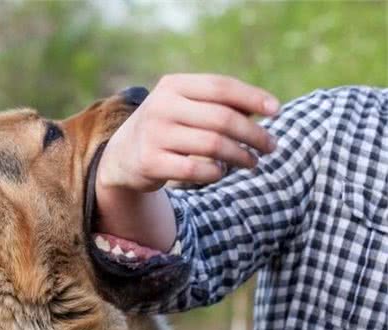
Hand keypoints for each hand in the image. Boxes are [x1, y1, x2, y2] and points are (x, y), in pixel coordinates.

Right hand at [94, 74, 279, 250]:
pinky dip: (216, 173)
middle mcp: (161, 106)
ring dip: (241, 156)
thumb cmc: (168, 127)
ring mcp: (154, 135)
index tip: (277, 111)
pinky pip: (197, 170)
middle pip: (222, 119)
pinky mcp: (150, 162)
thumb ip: (220, 104)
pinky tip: (221, 172)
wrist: (122, 155)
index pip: (221, 87)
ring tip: (252, 162)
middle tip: (271, 146)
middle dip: (254, 134)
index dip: (253, 97)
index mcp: (173, 85)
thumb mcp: (186, 107)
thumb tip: (266, 108)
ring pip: (213, 145)